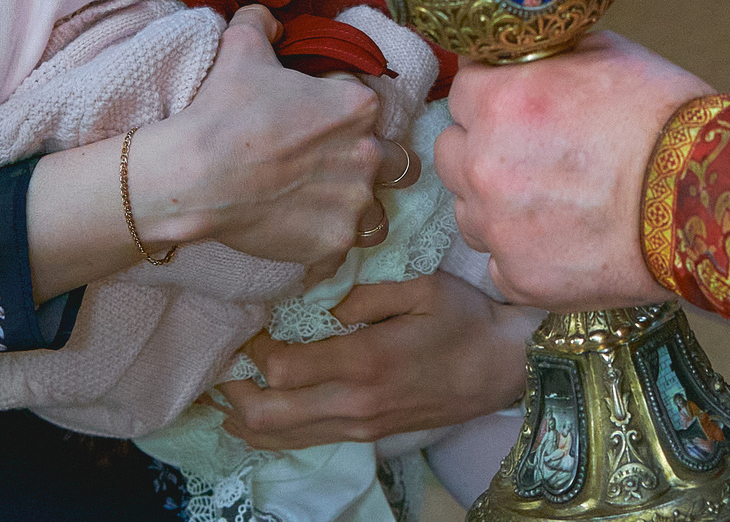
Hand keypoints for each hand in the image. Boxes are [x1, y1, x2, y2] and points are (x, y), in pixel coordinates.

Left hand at [213, 273, 543, 447]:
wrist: (504, 369)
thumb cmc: (466, 320)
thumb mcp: (423, 288)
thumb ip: (366, 295)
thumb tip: (326, 306)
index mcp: (366, 360)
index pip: (284, 369)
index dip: (255, 350)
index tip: (251, 324)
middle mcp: (355, 402)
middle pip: (267, 414)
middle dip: (234, 390)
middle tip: (225, 360)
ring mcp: (359, 425)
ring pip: (279, 436)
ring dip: (243, 416)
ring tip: (227, 388)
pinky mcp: (366, 435)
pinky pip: (303, 441)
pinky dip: (270, 431)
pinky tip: (255, 413)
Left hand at [437, 32, 711, 306]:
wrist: (703, 198)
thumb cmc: (663, 117)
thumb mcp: (605, 53)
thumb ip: (547, 55)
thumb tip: (525, 54)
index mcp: (500, 102)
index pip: (462, 89)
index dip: (492, 94)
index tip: (517, 103)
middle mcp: (484, 165)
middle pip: (450, 152)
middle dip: (481, 147)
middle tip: (531, 152)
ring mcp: (498, 228)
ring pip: (468, 210)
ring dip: (495, 202)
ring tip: (552, 200)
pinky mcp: (519, 278)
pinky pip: (498, 260)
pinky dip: (524, 250)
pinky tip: (565, 238)